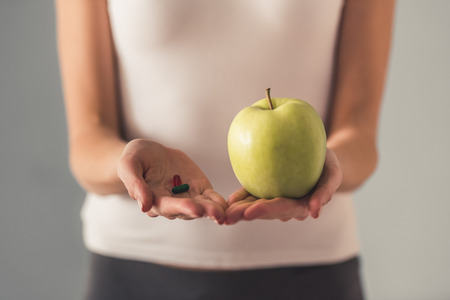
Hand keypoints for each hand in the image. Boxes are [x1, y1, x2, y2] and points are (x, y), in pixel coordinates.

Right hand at [117, 139, 226, 222]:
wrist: (149, 152)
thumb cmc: (135, 158)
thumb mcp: (129, 165)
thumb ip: (135, 184)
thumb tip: (144, 206)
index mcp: (153, 200)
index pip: (168, 206)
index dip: (181, 208)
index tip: (194, 209)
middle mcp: (171, 203)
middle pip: (187, 210)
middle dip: (202, 211)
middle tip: (215, 213)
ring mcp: (187, 197)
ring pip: (201, 207)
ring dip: (212, 210)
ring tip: (223, 213)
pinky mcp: (199, 189)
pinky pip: (210, 198)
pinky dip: (218, 203)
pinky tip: (227, 207)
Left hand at [225, 148, 341, 224]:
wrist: (321, 157)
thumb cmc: (328, 164)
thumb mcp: (333, 174)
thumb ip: (325, 191)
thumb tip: (314, 213)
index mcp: (302, 206)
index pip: (282, 208)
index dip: (264, 210)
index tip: (248, 213)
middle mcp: (287, 207)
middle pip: (265, 211)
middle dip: (246, 214)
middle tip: (228, 217)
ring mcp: (276, 199)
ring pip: (256, 206)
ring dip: (239, 211)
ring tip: (223, 214)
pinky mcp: (268, 190)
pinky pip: (253, 195)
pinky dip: (242, 198)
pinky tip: (229, 201)